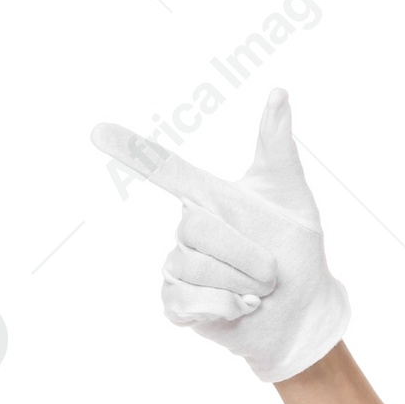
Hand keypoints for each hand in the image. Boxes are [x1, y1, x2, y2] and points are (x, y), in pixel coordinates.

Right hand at [90, 88, 350, 384]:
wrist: (306, 311)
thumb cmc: (297, 252)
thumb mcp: (293, 198)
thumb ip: (279, 147)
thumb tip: (278, 92)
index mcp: (207, 198)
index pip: (163, 168)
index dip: (131, 149)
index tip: (97, 130)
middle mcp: (187, 229)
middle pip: (195, 226)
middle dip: (246, 253)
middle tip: (271, 270)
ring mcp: (180, 267)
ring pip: (192, 267)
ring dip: (240, 283)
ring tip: (258, 291)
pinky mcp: (179, 305)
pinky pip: (184, 301)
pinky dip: (222, 307)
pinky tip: (241, 308)